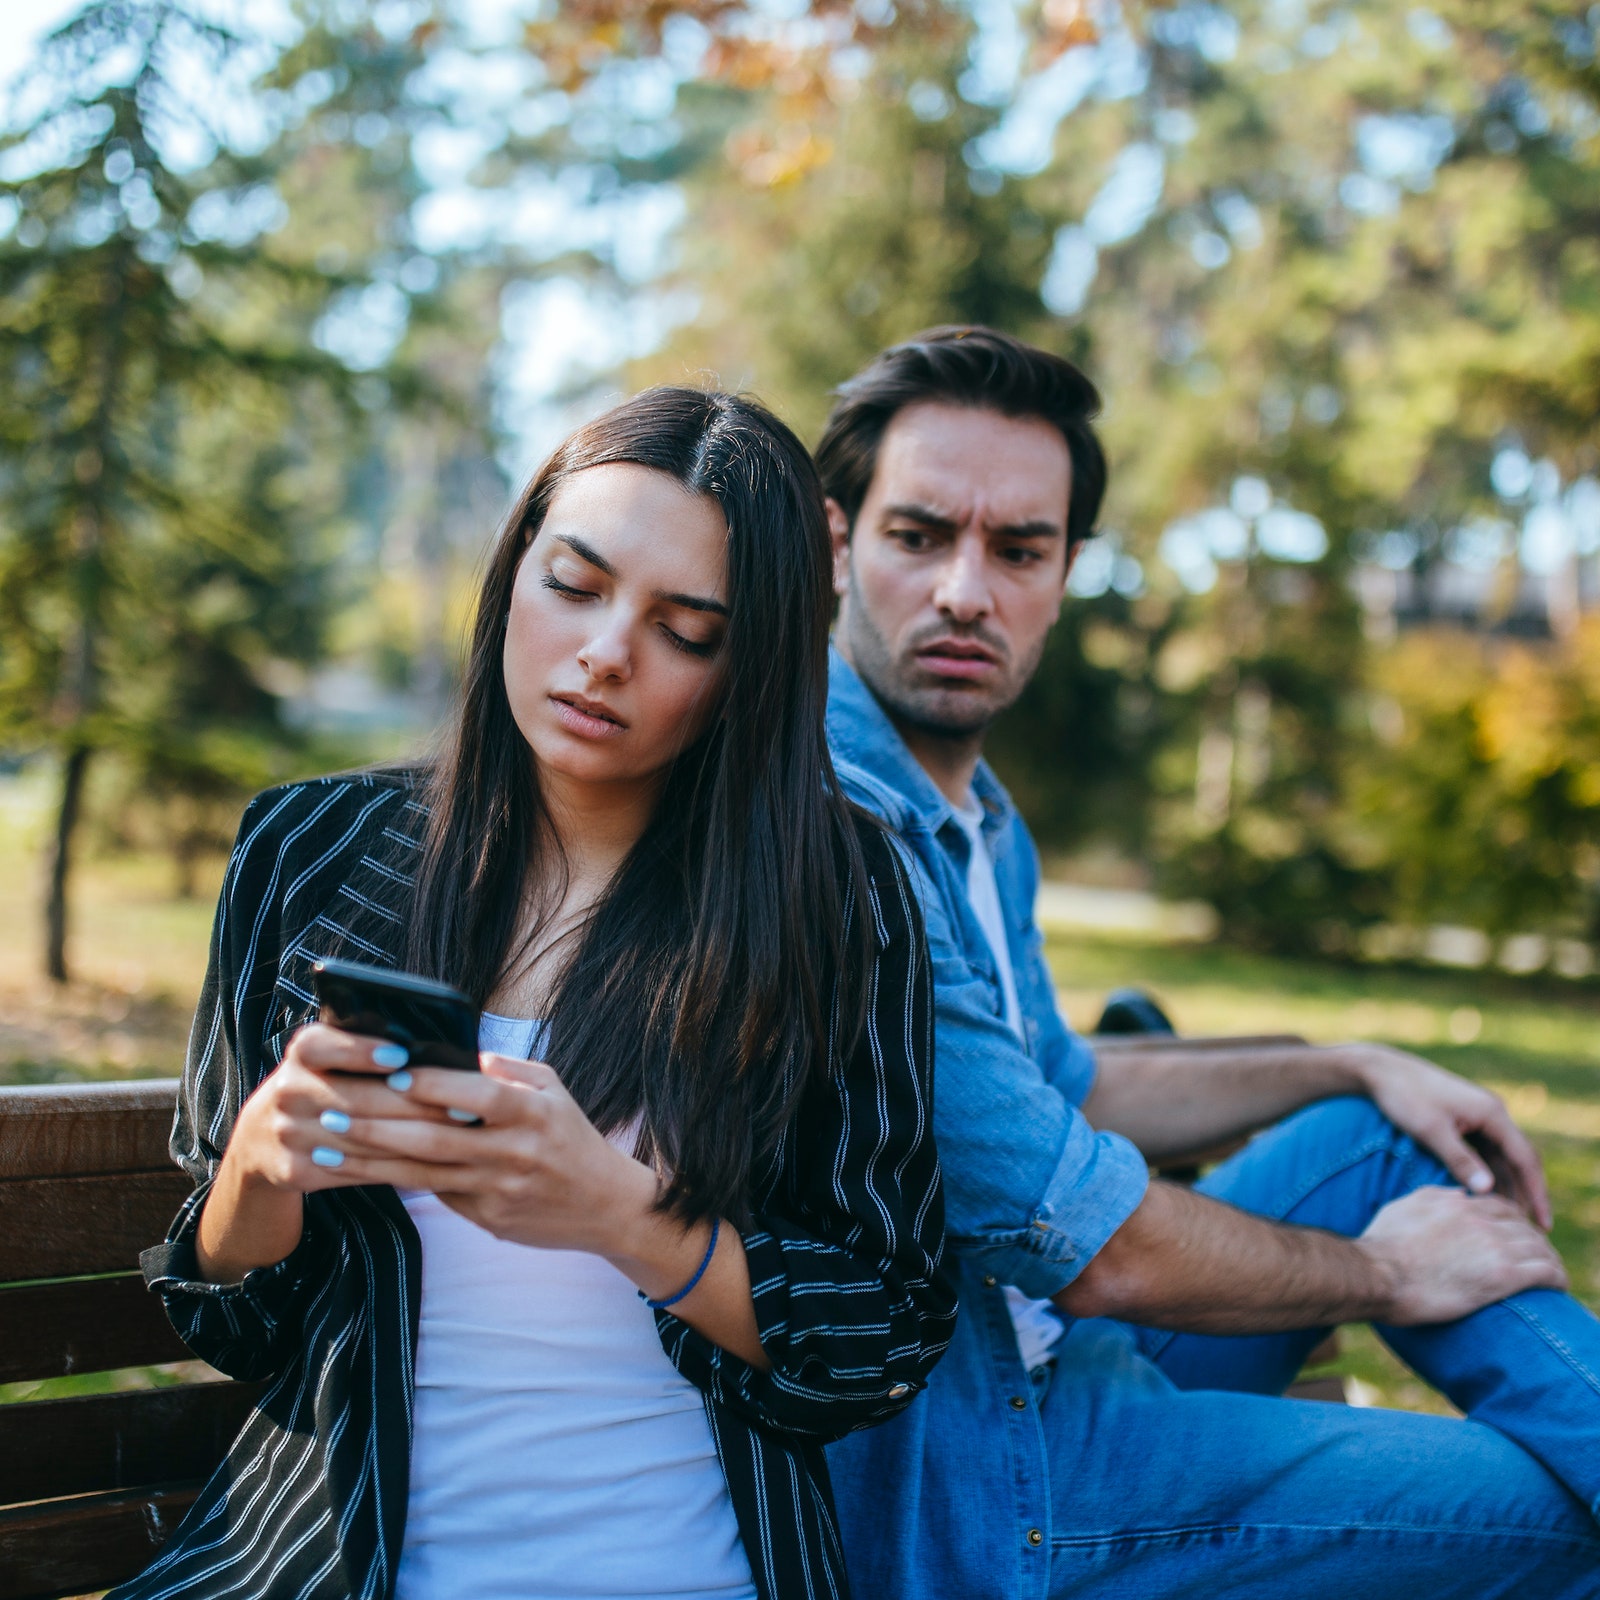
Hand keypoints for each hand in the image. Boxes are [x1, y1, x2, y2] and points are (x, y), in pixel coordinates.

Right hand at [223, 1023, 456, 1195]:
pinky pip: (355, 1170)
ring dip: (415, 1139)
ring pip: (363, 1139)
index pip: (322, 1045)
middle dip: (416, 1104)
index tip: (402, 1055)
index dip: (361, 1050)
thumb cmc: (323, 1082)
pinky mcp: (295, 1171)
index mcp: (302, 1053)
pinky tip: (432, 1162)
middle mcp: (288, 1091)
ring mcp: (288, 1134)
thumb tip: (432, 1049)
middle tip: (465, 1106)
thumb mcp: (331, 1057)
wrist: (262, 1137)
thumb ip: (367, 1047)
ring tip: (459, 1135)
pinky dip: (395, 1166)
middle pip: (357, 1099)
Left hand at [314, 1054, 661, 1259]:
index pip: (476, 1095)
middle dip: (376, 1123)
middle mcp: (515, 1152)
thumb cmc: (571, 1136)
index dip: (432, 1085)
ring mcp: (500, 1191)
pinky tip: (356, 1169)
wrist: (606, 1205)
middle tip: (330, 1107)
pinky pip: (435, 1195)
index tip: (391, 1072)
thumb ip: (504, 1071)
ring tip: (326, 1140)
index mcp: (533, 1112)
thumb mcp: (551, 1089)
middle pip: (435, 1138)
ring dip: (369, 1157)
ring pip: (423, 1173)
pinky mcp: (488, 1220)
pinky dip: (392, 1181)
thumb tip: (452, 1053)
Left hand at [1340, 1043, 1550, 1227]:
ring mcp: (1478, 1117)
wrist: (1380, 1071)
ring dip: (1507, 1187)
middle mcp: (1492, 1114)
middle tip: (1532, 1232)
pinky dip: (1488, 1175)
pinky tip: (1485, 1199)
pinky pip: (1484, 1153)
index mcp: (1492, 1113)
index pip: (1525, 1159)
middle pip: (1518, 1160)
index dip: (1537, 1193)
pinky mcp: (1463, 1122)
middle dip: (1527, 1194)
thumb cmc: (1405, 1097)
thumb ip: (1459, 1160)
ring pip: (1501, 1159)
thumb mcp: (1431, 1131)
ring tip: (1510, 1223)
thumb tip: (1488, 1190)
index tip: (1543, 1224)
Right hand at [1358, 1186, 1568, 1324]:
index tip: (1514, 1237)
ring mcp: (1493, 1246)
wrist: (1378, 1274)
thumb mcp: (1402, 1209)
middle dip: (1534, 1240)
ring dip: (1549, 1259)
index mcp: (1456, 1204)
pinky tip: (1558, 1286)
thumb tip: (1456, 1196)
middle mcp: (1480, 1219)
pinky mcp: (1503, 1275)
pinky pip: (1545, 1271)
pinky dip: (1557, 1278)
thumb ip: (1431, 1199)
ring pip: (1539, 1247)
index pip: (1500, 1206)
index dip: (1512, 1222)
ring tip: (1552, 1273)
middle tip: (1537, 1257)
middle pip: (1523, 1225)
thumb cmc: (1382, 1246)